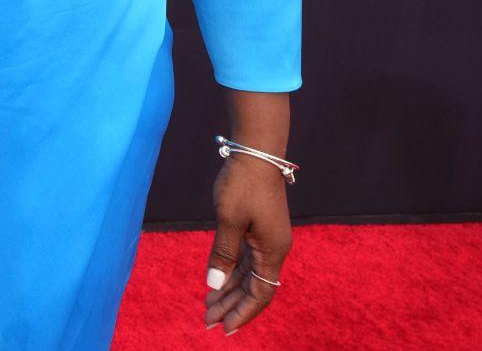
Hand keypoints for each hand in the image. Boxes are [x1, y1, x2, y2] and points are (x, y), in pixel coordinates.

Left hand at [204, 155, 291, 333]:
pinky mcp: (258, 230)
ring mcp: (267, 240)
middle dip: (231, 306)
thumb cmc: (242, 184)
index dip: (242, 313)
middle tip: (207, 321)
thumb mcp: (228, 219)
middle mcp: (273, 250)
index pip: (260, 295)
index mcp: (272, 252)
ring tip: (208, 306)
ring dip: (229, 291)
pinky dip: (231, 272)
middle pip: (254, 288)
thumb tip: (214, 284)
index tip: (224, 329)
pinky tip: (217, 282)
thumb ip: (223, 254)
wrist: (256, 152)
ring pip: (248, 275)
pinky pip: (245, 260)